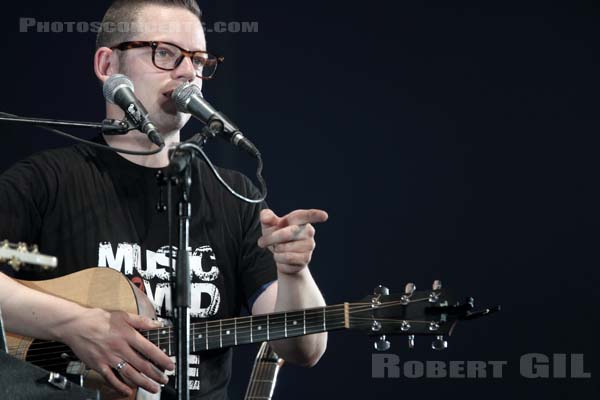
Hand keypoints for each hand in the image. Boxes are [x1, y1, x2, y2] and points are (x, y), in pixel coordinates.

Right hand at [60, 308, 174, 395]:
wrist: (74, 325)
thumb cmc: (98, 318)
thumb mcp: (122, 315)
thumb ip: (141, 321)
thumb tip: (157, 324)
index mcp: (127, 335)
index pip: (149, 349)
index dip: (161, 359)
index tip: (170, 365)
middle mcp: (120, 348)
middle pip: (141, 365)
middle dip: (155, 375)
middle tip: (164, 380)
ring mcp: (109, 358)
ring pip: (129, 374)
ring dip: (143, 382)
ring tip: (153, 388)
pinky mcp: (98, 365)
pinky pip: (111, 379)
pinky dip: (120, 386)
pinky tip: (128, 391)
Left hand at [258, 209, 327, 274]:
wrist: (282, 256)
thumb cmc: (276, 235)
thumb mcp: (269, 225)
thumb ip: (267, 218)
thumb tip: (265, 216)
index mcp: (300, 220)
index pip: (308, 216)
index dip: (316, 215)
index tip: (324, 216)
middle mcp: (308, 232)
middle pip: (286, 233)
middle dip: (270, 238)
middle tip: (262, 242)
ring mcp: (309, 246)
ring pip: (284, 248)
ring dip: (275, 250)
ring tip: (278, 249)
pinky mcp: (306, 259)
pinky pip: (287, 259)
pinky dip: (278, 259)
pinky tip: (282, 257)